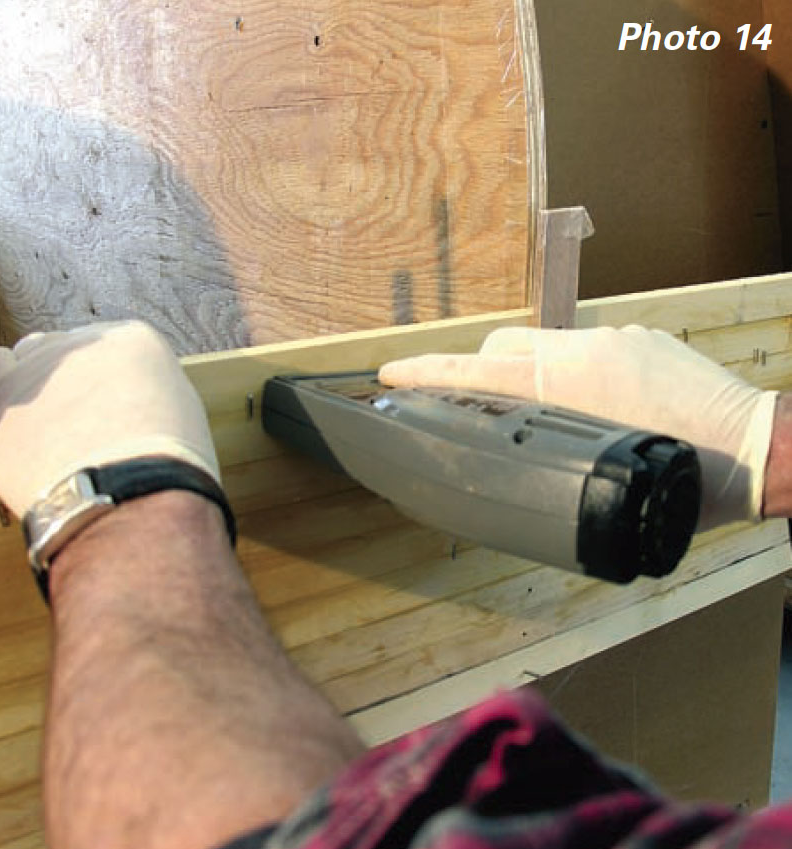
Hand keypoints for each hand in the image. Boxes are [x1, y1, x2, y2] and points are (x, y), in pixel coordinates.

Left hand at [0, 321, 219, 519]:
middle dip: (64, 379)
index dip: (104, 377)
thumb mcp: (180, 414)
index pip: (108, 344)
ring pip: (22, 356)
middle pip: (62, 348)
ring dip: (27, 382)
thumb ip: (148, 394)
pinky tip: (12, 422)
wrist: (127, 492)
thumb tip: (134, 403)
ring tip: (41, 425)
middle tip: (73, 419)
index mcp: (133, 341)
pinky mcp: (1, 391)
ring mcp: (40, 363)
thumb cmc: (160, 465)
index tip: (104, 401)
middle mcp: (84, 342)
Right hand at [379, 325, 777, 530]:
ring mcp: (613, 339)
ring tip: (532, 410)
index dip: (427, 372)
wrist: (761, 447)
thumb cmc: (691, 481)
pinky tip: (591, 404)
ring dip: (521, 370)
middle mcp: (585, 351)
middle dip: (468, 366)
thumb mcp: (606, 483)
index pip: (478, 369)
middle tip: (454, 396)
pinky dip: (567, 369)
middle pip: (501, 343)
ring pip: (540, 342)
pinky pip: (581, 346)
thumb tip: (513, 464)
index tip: (391, 373)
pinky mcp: (636, 337)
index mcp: (569, 386)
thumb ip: (551, 462)